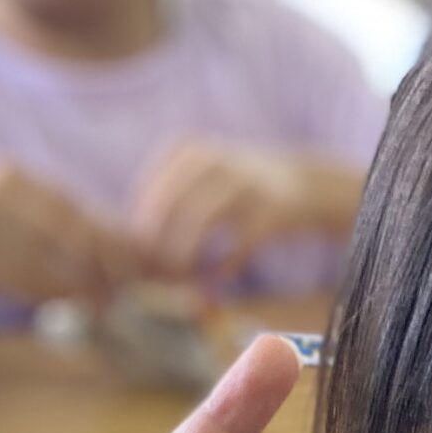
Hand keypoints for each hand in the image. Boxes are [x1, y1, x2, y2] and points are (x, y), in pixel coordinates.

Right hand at [0, 156, 138, 306]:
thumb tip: (131, 252)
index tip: (135, 270)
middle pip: (65, 230)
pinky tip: (68, 307)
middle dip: (99, 265)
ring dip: (79, 288)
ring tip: (102, 306)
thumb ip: (69, 230)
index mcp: (15, 176)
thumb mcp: (25, 222)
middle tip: (121, 294)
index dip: (110, 240)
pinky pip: (21, 279)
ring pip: (46, 258)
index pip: (74, 208)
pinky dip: (51, 296)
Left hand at [130, 140, 334, 281]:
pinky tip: (213, 282)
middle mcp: (214, 159)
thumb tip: (132, 240)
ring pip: (200, 222)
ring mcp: (244, 183)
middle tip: (154, 275)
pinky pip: (236, 246)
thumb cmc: (235, 187)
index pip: (152, 192)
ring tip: (179, 280)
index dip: (142, 229)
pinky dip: (221, 269)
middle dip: (159, 245)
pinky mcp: (270, 212)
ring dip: (185, 257)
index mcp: (188, 149)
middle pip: (172, 206)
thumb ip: (167, 197)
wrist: (299, 183)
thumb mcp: (198, 174)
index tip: (139, 259)